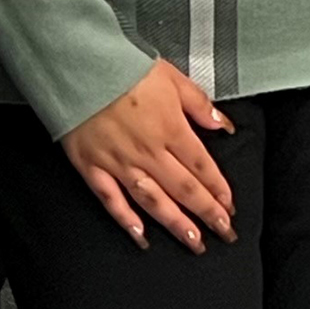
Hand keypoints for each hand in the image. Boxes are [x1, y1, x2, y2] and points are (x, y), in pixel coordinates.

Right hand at [61, 59, 237, 251]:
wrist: (79, 66)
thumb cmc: (126, 68)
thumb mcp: (173, 78)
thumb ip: (199, 104)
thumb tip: (223, 126)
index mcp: (171, 129)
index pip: (202, 167)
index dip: (218, 190)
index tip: (230, 207)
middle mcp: (148, 152)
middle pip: (184, 189)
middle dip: (206, 214)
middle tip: (224, 234)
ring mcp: (119, 162)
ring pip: (153, 201)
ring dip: (175, 224)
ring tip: (193, 242)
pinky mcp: (92, 167)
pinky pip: (111, 199)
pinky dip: (126, 220)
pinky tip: (140, 236)